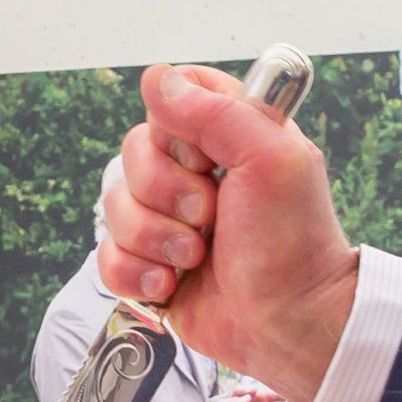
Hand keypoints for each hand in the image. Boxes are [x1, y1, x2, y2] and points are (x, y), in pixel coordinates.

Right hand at [102, 66, 360, 401]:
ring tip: (197, 259)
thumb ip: (218, 111)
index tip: (208, 158)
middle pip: (132, 153)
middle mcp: (193, 173)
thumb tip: (158, 77)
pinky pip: (106, 256)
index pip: (171, 97)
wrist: (289, 324)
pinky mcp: (148, 265)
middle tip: (210, 217)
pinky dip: (136, 274)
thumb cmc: (295, 244)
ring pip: (114, 207)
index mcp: (227, 136)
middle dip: (165, 193)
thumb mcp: (272, 160)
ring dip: (156, 239)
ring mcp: (167, 220)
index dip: (175, 127)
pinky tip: (172, 284)